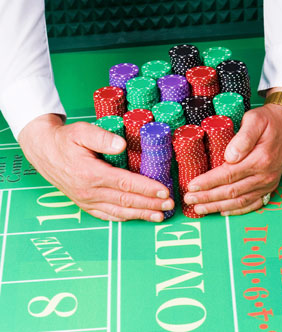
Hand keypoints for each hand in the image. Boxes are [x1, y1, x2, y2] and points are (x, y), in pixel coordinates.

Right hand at [18, 114, 173, 221]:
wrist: (43, 151)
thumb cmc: (65, 140)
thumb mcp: (81, 131)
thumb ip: (102, 138)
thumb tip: (122, 145)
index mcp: (91, 173)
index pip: (126, 183)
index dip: (147, 188)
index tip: (164, 191)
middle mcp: (89, 191)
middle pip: (126, 200)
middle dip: (150, 203)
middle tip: (170, 205)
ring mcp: (86, 200)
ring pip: (119, 211)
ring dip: (141, 214)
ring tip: (160, 216)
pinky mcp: (84, 204)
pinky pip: (106, 215)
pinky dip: (123, 218)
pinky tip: (136, 218)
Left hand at [184, 88, 281, 215]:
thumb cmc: (270, 120)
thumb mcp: (255, 120)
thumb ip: (243, 138)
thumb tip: (229, 156)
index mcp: (260, 159)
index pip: (227, 175)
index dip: (208, 182)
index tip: (192, 186)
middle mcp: (265, 175)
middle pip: (231, 191)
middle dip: (207, 197)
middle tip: (189, 200)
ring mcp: (268, 183)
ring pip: (240, 201)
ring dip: (218, 207)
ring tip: (200, 209)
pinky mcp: (270, 185)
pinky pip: (253, 203)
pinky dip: (238, 210)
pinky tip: (223, 212)